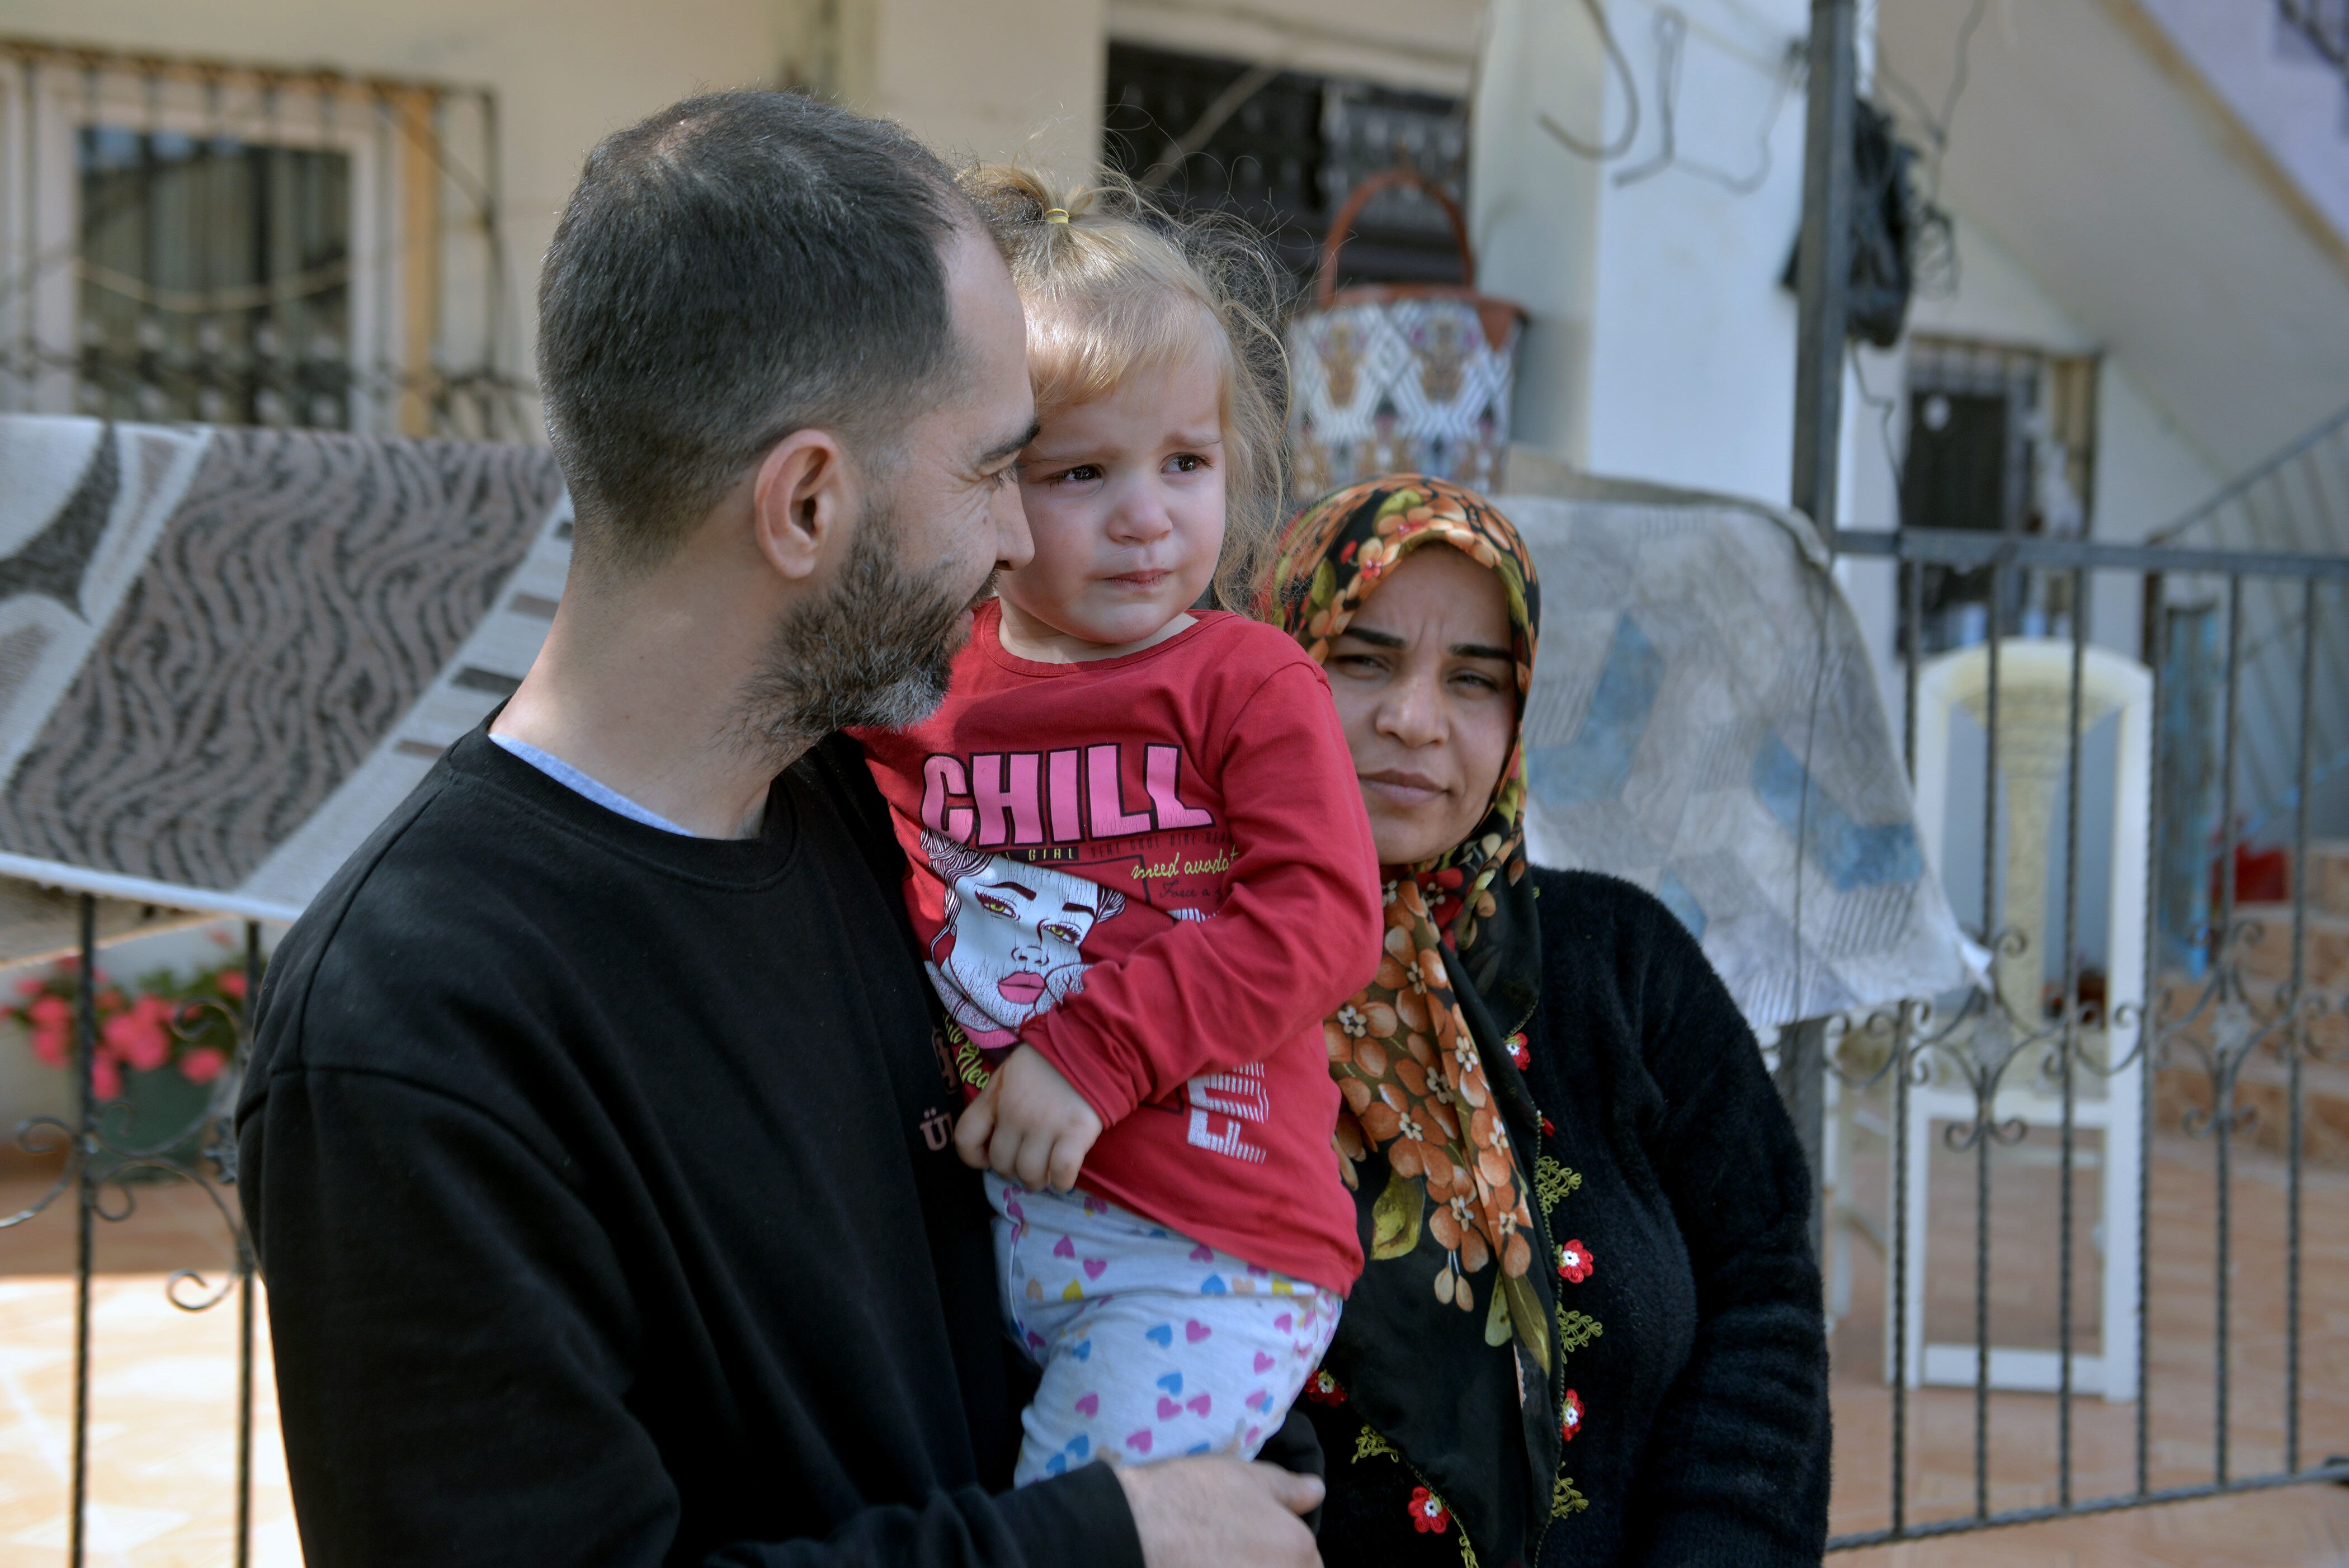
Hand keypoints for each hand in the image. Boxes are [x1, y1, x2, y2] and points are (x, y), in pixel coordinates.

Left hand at [952, 1045, 1102, 1191]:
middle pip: (1001, 1163)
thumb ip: (998, 1101)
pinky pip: (1062, 1172)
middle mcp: (1015, 1115)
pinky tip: (1064, 1178)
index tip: (987, 1158)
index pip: (965, 1138)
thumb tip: (997, 1136)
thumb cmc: (1049, 1060)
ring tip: (1046, 1173)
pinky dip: (1062, 1182)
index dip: (973, 1157)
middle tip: (1027, 1163)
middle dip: (1013, 1170)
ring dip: (1037, 1180)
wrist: (1091, 1044)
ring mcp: (1045, 1125)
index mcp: (995, 1097)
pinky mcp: (1075, 1132)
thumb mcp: (1010, 1073)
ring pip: (1029, 1174)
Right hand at [1116, 1459, 1323, 1567]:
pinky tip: (1200, 1567)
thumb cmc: (1191, 1497)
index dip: (1285, 1557)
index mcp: (1299, 1551)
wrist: (1134, 1532)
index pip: (1312, 1565)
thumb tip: (1317, 1490)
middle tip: (1231, 1556)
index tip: (1256, 1548)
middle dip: (1264, 1566)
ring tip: (1211, 1561)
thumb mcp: (1245, 1477)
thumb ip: (1288, 1489)